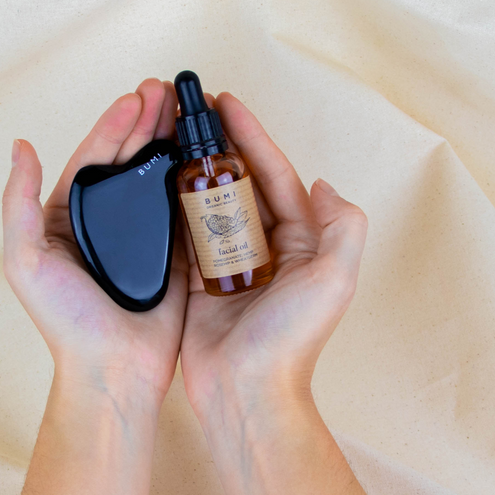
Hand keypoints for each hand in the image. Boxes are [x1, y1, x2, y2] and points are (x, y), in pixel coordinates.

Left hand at [3, 78, 188, 403]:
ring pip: (159, 178)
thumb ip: (18, 203)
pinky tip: (208, 156)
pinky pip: (186, 210)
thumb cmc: (65, 323)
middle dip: (147, 123)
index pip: (92, 159)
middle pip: (129, 161)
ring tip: (187, 113)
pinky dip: (196, 181)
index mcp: (68, 221)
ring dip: (172, 143)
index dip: (113, 125)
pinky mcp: (174, 255)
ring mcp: (142, 238)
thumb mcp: (26, 261)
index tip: (135, 98)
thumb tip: (20, 147)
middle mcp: (106, 225)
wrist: (113, 368)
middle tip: (167, 93)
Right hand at [178, 91, 367, 418]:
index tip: (226, 103)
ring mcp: (228, 263)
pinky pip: (183, 233)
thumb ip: (341, 227)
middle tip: (191, 111)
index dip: (251, 135)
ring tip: (168, 134)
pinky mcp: (197, 280)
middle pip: (238, 182)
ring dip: (191, 169)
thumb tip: (323, 184)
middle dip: (217, 144)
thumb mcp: (334, 279)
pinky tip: (153, 178)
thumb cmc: (292, 340)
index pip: (274, 174)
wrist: (246, 391)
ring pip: (208, 202)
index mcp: (300, 240)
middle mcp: (265, 247)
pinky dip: (171, 205)